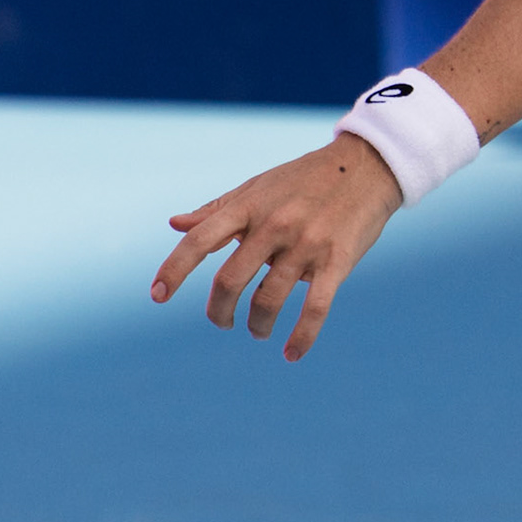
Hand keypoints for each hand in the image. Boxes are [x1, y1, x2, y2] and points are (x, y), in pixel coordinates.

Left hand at [150, 132, 402, 360]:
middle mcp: (273, 225)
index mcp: (247, 207)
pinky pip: (315, 309)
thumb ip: (216, 210)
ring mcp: (305, 245)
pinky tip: (290, 353)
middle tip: (221, 321)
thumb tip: (175, 224)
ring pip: (268, 299)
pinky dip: (301, 338)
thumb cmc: (301, 180)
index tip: (157, 294)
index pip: (200, 241)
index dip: (174, 269)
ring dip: (257, 325)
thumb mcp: (255, 188)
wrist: (364, 168)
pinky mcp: (337, 263)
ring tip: (257, 330)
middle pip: (230, 280)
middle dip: (219, 311)